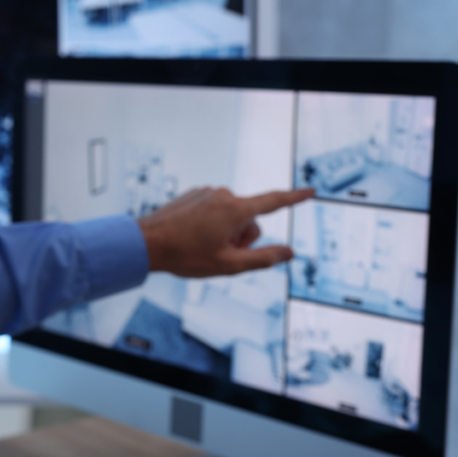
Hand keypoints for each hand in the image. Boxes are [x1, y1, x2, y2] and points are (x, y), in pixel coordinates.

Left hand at [137, 187, 313, 277]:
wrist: (145, 243)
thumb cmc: (184, 255)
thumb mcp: (228, 265)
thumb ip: (263, 259)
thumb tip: (289, 253)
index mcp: (235, 209)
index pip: (274, 202)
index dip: (295, 198)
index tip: (311, 191)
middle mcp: (222, 195)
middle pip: (250, 220)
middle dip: (242, 238)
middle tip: (220, 253)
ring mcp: (206, 193)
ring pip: (231, 217)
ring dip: (224, 233)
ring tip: (201, 246)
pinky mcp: (194, 195)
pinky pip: (214, 211)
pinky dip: (210, 225)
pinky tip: (192, 237)